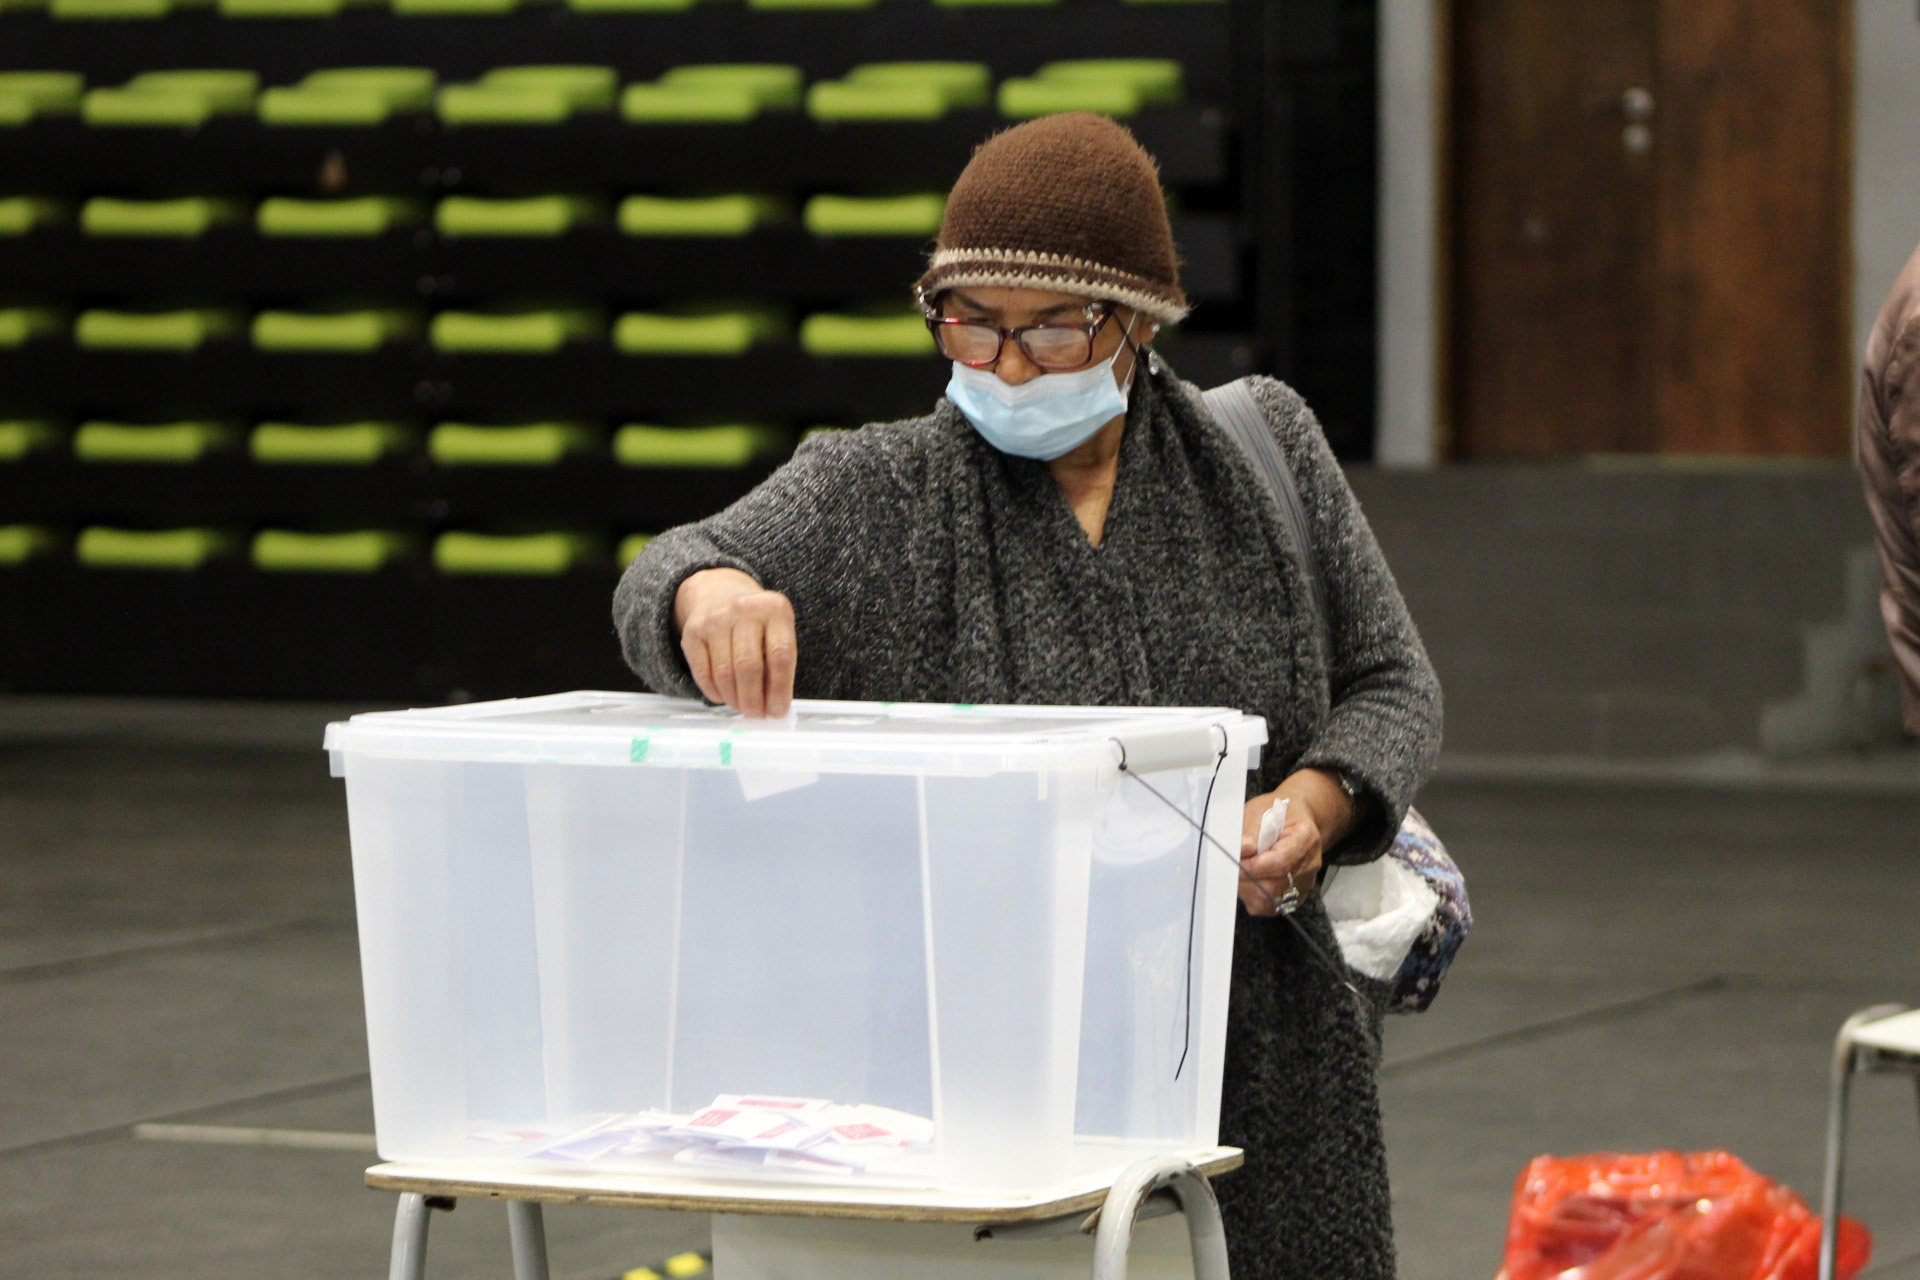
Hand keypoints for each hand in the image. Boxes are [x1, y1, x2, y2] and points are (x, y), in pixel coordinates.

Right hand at [673, 568, 796, 717]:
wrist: (719, 593)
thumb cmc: (756, 623)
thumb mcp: (777, 631)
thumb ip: (778, 665)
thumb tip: (773, 707)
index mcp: (775, 609)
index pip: (781, 655)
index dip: (780, 689)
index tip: (778, 711)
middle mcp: (744, 610)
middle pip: (749, 666)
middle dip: (753, 699)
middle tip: (756, 715)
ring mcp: (715, 619)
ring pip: (724, 673)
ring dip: (734, 699)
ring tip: (742, 707)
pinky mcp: (692, 631)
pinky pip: (703, 673)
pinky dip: (714, 692)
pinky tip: (724, 697)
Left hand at [1239, 793, 1322, 915]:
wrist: (1296, 820)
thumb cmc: (1278, 814)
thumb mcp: (1261, 811)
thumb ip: (1250, 833)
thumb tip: (1238, 852)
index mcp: (1305, 838)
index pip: (1280, 862)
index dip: (1254, 866)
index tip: (1236, 861)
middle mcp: (1310, 864)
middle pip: (1276, 885)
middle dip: (1247, 879)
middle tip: (1230, 868)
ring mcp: (1305, 882)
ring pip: (1272, 901)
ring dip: (1248, 891)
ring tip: (1237, 875)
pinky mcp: (1296, 896)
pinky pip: (1272, 907)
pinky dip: (1254, 899)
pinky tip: (1247, 883)